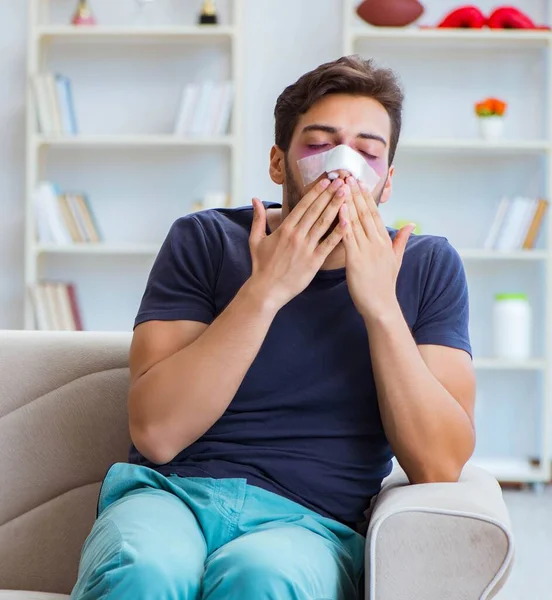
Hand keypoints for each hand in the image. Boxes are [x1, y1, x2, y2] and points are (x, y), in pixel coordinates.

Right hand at [248, 178, 346, 309]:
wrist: (266, 290)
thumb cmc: (261, 266)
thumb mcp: (255, 240)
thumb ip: (258, 219)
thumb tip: (255, 199)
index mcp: (284, 229)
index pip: (303, 205)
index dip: (315, 192)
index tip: (326, 180)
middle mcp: (296, 235)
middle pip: (316, 210)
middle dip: (329, 194)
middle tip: (342, 180)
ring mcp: (306, 248)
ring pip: (324, 223)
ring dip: (336, 207)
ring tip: (346, 193)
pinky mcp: (314, 261)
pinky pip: (329, 244)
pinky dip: (339, 232)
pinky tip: (349, 221)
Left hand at [339, 177, 414, 319]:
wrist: (381, 305)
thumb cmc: (385, 284)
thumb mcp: (396, 259)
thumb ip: (401, 240)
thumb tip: (410, 224)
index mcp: (385, 241)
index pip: (375, 213)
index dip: (366, 196)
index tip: (360, 181)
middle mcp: (377, 242)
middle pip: (365, 212)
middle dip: (356, 193)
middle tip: (348, 175)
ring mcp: (367, 250)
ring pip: (357, 221)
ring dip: (348, 201)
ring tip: (341, 186)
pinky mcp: (355, 260)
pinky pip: (348, 238)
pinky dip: (344, 222)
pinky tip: (338, 209)